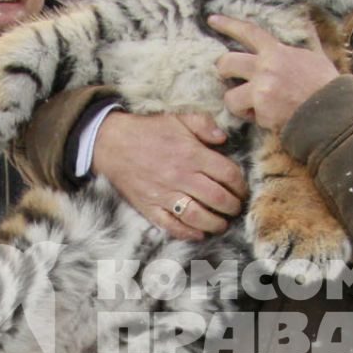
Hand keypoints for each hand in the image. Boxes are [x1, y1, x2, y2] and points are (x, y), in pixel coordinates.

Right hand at [91, 110, 246, 238]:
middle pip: (219, 198)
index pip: (228, 174)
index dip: (241, 185)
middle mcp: (181, 176)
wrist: (110, 143)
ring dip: (216, 223)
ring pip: (200, 217)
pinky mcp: (150, 208)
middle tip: (235, 208)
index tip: (242, 190)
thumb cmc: (147, 131)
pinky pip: (173, 226)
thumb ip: (204, 125)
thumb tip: (224, 137)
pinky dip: (189, 233)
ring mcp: (165, 195)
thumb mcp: (178, 119)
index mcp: (192, 154)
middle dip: (233, 206)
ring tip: (221, 223)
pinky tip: (199, 233)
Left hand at [212, 15, 338, 134]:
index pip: (248, 32)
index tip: (211, 19)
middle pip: (226, 62)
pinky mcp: (262, 110)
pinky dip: (258, 121)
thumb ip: (308, 40)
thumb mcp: (317, 56)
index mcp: (278, 52)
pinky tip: (273, 120)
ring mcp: (262, 89)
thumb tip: (309, 21)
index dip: (228, 24)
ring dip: (238, 104)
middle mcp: (266, 67)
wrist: (334, 112)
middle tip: (227, 77)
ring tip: (253, 109)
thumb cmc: (327, 86)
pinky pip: (248, 116)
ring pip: (230, 97)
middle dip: (222, 70)